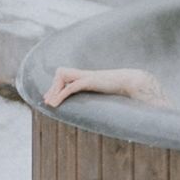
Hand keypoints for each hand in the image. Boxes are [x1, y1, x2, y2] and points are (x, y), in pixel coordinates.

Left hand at [44, 65, 163, 107]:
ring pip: (62, 77)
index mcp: (87, 75)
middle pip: (61, 72)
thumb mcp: (105, 90)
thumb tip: (100, 107)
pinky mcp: (90, 81)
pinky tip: (56, 104)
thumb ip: (98, 92)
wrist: (131, 81)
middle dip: (53, 87)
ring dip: (55, 90)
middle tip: (48, 101)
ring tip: (51, 103)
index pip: (65, 74)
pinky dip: (61, 95)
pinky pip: (71, 87)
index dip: (56, 85)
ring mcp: (87, 76)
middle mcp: (85, 73)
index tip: (50, 98)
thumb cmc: (121, 87)